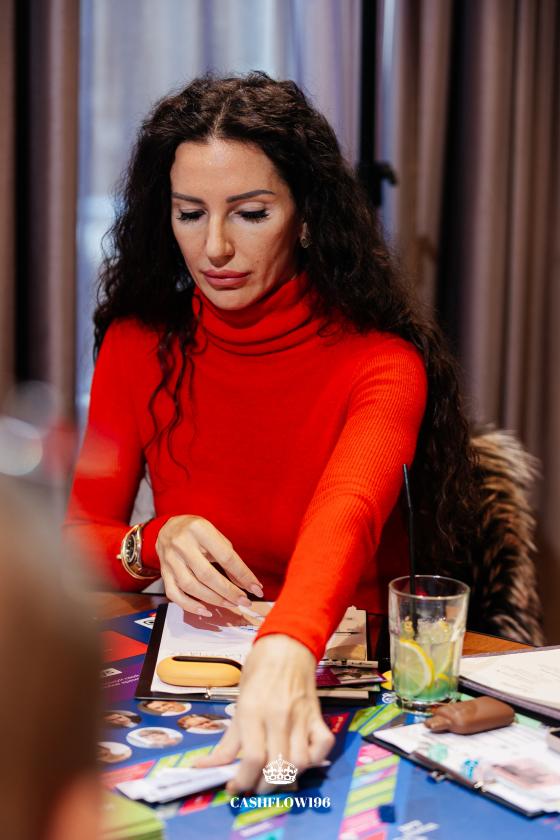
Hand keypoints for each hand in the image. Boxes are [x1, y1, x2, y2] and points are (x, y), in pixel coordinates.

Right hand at [156, 515, 262, 615]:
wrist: (167, 527)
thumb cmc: (196, 531)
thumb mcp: (215, 535)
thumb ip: (229, 556)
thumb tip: (244, 582)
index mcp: (199, 530)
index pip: (226, 557)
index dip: (243, 575)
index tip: (256, 588)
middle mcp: (182, 544)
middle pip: (207, 575)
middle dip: (229, 591)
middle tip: (244, 601)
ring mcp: (170, 560)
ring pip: (191, 586)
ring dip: (214, 599)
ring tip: (231, 604)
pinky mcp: (164, 572)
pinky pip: (174, 593)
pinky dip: (190, 605)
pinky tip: (206, 611)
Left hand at [194, 634, 334, 791]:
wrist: (287, 646)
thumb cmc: (258, 672)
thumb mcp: (238, 704)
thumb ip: (226, 742)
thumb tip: (203, 768)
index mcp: (253, 711)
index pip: (252, 759)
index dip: (242, 781)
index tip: (235, 788)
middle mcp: (278, 716)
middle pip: (277, 767)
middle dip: (263, 787)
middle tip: (255, 786)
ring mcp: (301, 717)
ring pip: (300, 763)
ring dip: (287, 777)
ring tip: (275, 775)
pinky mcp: (318, 716)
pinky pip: (323, 746)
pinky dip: (314, 760)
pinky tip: (300, 758)